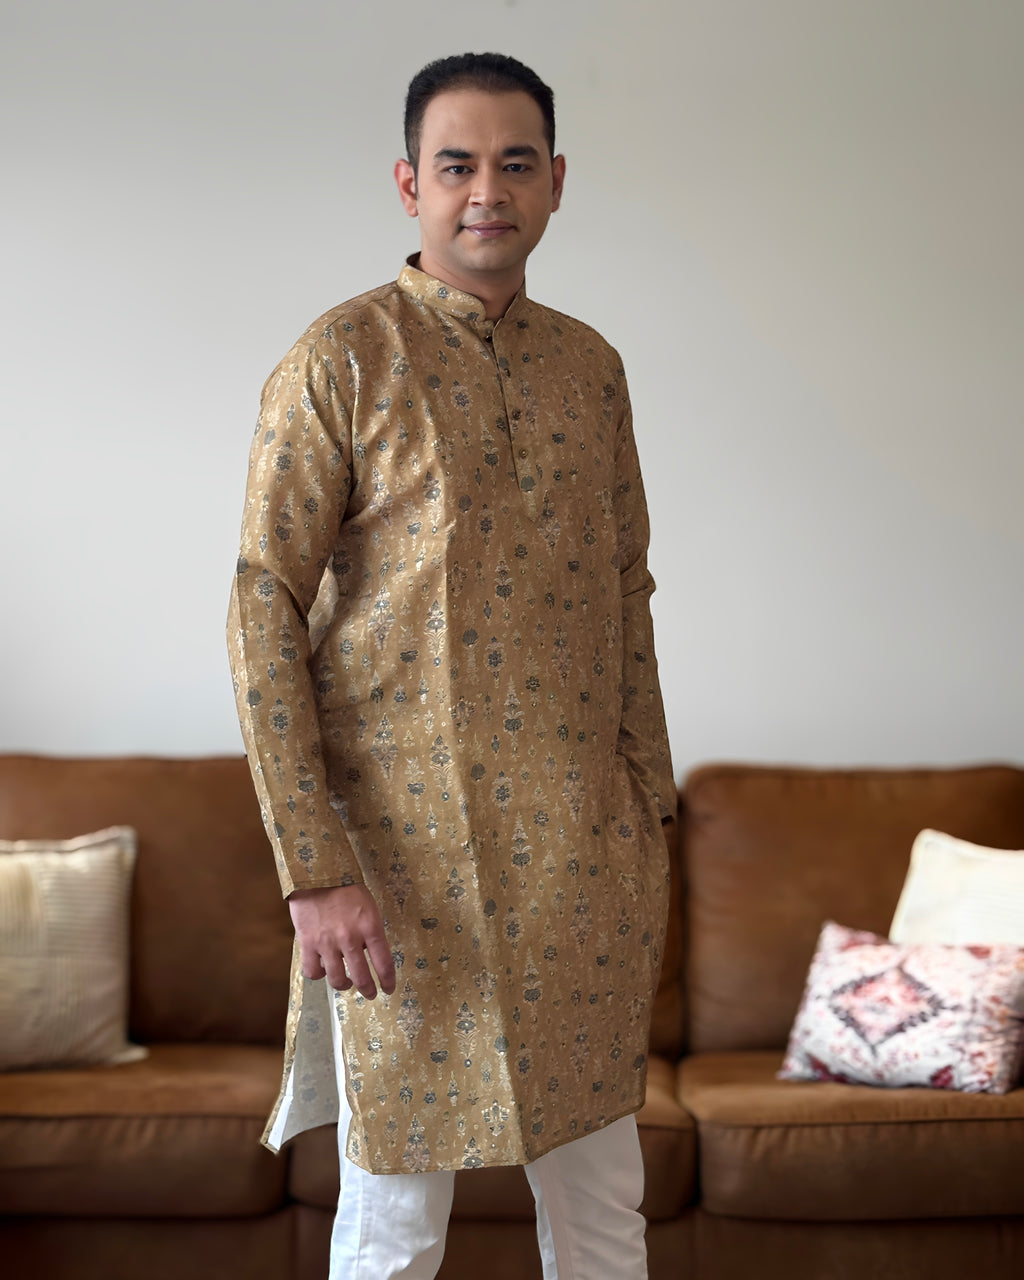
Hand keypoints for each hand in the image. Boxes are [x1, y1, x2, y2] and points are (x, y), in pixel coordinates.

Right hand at [288, 884, 395, 998]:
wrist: (317, 874)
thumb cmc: (346, 888)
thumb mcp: (368, 906)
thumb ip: (369, 931)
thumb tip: (366, 953)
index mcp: (370, 927)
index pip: (384, 963)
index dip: (388, 980)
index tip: (389, 988)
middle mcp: (350, 938)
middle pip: (362, 977)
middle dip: (368, 990)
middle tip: (370, 994)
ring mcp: (328, 943)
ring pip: (337, 980)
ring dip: (344, 985)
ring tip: (346, 982)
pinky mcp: (308, 943)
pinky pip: (313, 971)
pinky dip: (318, 974)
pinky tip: (322, 968)